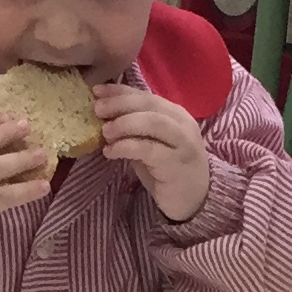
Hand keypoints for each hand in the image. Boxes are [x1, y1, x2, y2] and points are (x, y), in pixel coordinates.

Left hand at [92, 82, 210, 223]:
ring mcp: (182, 143)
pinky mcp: (176, 163)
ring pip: (152, 122)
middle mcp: (182, 123)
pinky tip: (110, 152)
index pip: (146, 95)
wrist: (195, 200)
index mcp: (175, 113)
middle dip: (119, 104)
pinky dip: (126, 146)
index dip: (120, 91)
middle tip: (97, 110)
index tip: (97, 91)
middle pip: (149, 104)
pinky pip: (148, 149)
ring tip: (105, 132)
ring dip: (124, 124)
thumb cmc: (168, 170)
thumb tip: (103, 116)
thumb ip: (133, 129)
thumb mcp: (150, 144)